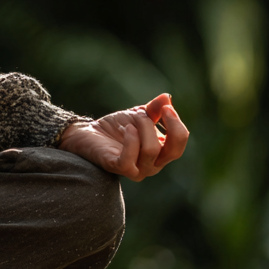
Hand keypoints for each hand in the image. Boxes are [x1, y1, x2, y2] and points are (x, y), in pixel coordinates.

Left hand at [58, 92, 187, 181]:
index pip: (179, 142)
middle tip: (146, 112)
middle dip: (164, 127)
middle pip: (172, 151)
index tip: (166, 108)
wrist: (89, 132)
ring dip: (141, 127)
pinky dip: (130, 141)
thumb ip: (154, 109)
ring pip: (151, 151)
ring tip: (129, 120)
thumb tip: (167, 97)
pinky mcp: (118, 168)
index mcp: (161, 152)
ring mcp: (137, 170)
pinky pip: (130, 161)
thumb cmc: (116, 127)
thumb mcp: (137, 115)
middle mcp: (153, 165)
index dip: (176, 124)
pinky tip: (126, 129)